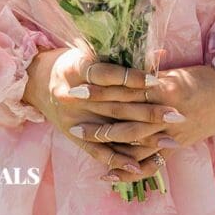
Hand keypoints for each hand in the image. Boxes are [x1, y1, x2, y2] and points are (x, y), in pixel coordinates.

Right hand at [23, 46, 163, 180]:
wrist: (38, 82)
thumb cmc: (73, 62)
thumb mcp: (90, 50)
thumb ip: (121, 53)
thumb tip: (161, 53)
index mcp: (76, 69)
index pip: (107, 75)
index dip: (132, 77)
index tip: (157, 81)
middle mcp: (72, 96)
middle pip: (115, 105)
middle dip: (148, 111)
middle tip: (176, 114)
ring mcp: (73, 119)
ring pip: (111, 130)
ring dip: (143, 137)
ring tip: (170, 139)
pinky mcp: (74, 136)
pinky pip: (98, 151)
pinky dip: (119, 158)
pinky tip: (141, 164)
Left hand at [71, 62, 214, 183]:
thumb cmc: (205, 77)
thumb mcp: (177, 69)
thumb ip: (152, 70)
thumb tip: (127, 58)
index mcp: (165, 85)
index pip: (127, 82)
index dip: (101, 79)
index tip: (79, 74)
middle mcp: (165, 109)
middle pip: (123, 107)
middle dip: (93, 104)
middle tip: (66, 98)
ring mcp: (169, 132)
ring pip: (132, 136)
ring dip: (105, 135)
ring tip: (79, 133)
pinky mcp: (174, 147)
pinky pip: (148, 161)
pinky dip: (128, 168)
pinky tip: (108, 174)